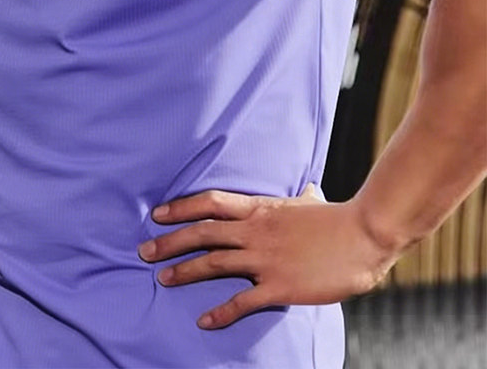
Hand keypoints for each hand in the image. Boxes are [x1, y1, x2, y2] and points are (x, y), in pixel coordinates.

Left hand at [137, 183, 398, 329]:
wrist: (364, 236)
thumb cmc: (339, 220)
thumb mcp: (313, 202)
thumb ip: (303, 198)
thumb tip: (310, 188)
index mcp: (260, 209)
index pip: (210, 203)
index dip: (181, 208)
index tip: (157, 214)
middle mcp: (255, 231)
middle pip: (202, 233)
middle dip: (170, 242)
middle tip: (144, 251)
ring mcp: (265, 258)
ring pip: (214, 263)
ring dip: (184, 271)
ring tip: (161, 278)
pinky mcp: (279, 286)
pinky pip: (242, 300)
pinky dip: (221, 312)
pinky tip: (204, 320)